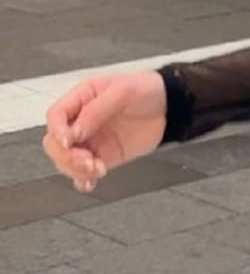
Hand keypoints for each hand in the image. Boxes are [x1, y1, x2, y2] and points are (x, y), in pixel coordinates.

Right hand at [42, 70, 167, 192]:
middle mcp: (81, 122)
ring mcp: (92, 141)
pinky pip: (86, 171)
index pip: (55, 116)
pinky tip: (89, 183)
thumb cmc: (146, 89)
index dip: (57, 130)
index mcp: (80, 99)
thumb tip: (75, 132)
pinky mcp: (105, 156)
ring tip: (98, 169)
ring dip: (76, 169)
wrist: (170, 106)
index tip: (68, 141)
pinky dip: (84, 180)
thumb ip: (96, 111)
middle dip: (66, 155)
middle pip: (55, 142)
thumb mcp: (122, 91)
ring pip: (68, 160)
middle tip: (87, 160)